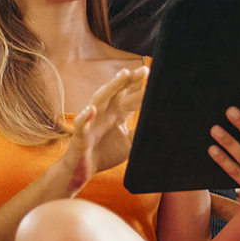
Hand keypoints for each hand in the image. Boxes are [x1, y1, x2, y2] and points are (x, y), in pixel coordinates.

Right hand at [59, 67, 147, 191]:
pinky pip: (81, 125)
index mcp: (117, 113)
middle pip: (116, 92)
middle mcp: (104, 112)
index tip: (151, 73)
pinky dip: (84, 117)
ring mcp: (92, 122)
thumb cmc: (106, 153)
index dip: (138, 84)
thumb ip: (140, 132)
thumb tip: (159, 123)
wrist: (84, 170)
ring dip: (110, 88)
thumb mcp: (129, 143)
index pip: (128, 95)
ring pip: (99, 100)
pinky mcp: (80, 135)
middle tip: (144, 70)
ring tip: (122, 76)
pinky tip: (90, 110)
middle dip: (129, 80)